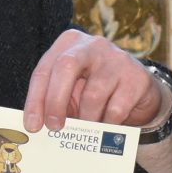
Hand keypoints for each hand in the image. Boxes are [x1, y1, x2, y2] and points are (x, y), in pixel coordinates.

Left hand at [22, 29, 167, 132]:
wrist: (139, 93)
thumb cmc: (96, 89)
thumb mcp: (72, 90)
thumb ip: (54, 101)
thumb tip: (37, 126)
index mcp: (69, 43)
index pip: (45, 69)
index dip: (35, 99)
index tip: (32, 125)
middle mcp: (92, 45)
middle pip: (66, 67)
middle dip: (55, 101)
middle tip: (54, 127)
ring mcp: (117, 59)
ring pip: (92, 94)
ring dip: (86, 119)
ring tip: (86, 129)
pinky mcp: (137, 78)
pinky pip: (115, 109)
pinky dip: (107, 124)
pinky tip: (106, 126)